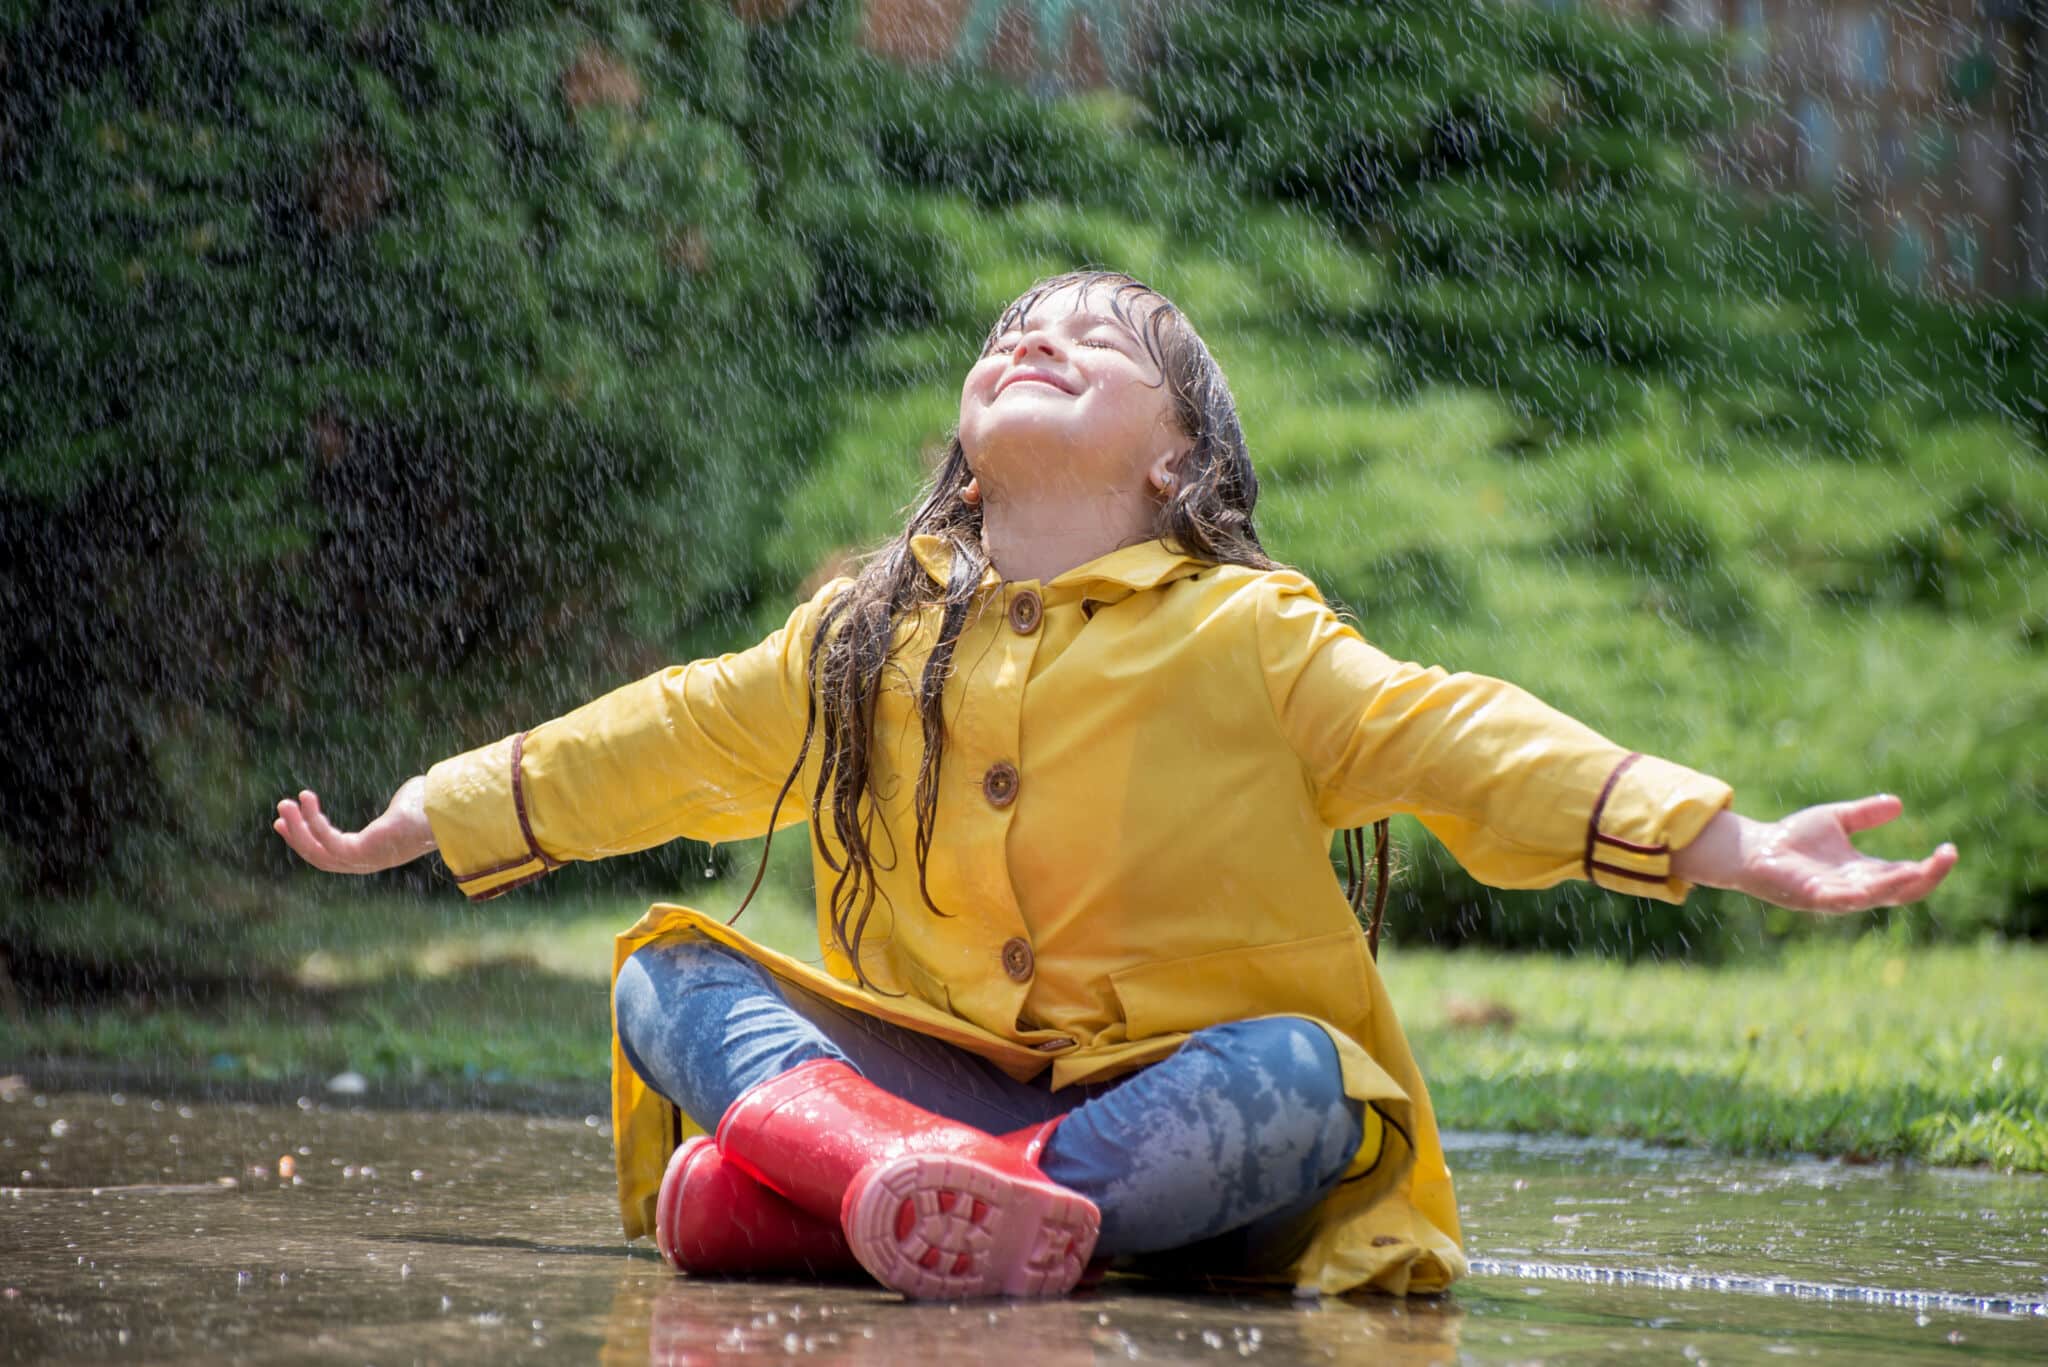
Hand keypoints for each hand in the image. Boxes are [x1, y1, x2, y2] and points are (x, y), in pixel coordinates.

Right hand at [273, 777, 435, 874]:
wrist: (447, 811)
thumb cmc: (432, 806)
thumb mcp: (409, 806)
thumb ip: (400, 805)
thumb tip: (409, 794)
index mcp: (375, 852)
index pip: (333, 851)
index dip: (309, 837)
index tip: (288, 821)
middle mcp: (367, 861)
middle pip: (320, 855)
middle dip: (297, 834)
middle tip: (280, 811)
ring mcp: (365, 860)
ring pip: (319, 851)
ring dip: (298, 828)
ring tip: (284, 804)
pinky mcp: (362, 852)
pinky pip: (328, 840)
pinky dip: (313, 820)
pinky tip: (305, 800)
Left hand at [1672, 796, 1956, 914]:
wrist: (1752, 849)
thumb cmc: (1793, 839)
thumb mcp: (1835, 820)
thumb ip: (1865, 814)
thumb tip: (1899, 804)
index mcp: (1865, 872)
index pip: (1907, 875)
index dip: (1931, 866)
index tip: (1950, 849)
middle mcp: (1856, 888)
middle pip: (1901, 890)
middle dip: (1927, 876)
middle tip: (1947, 857)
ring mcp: (1835, 895)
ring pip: (1876, 896)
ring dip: (1899, 884)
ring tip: (1921, 869)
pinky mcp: (1811, 896)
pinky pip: (1838, 899)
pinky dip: (1856, 895)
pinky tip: (1871, 888)